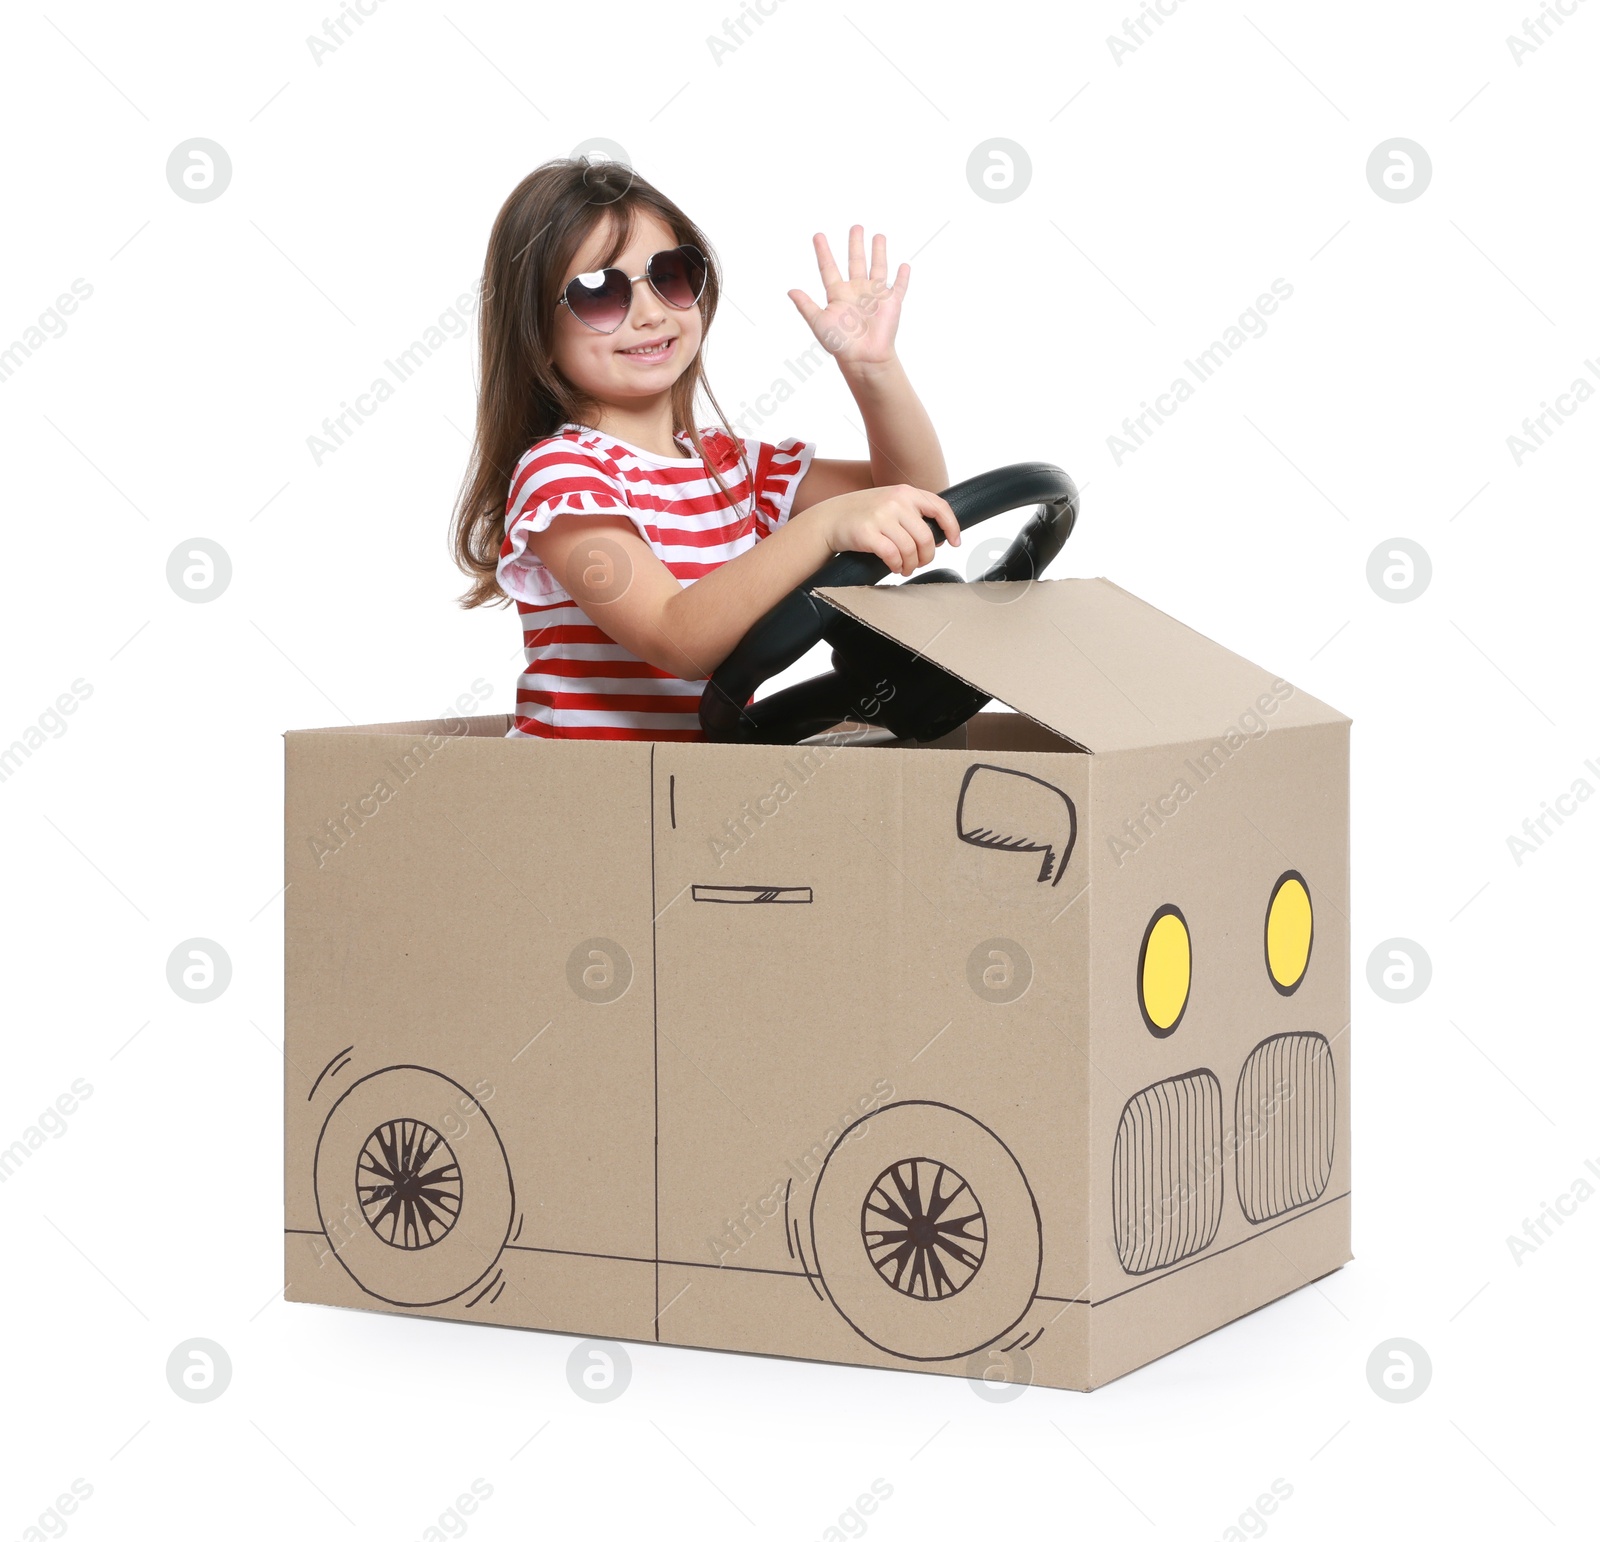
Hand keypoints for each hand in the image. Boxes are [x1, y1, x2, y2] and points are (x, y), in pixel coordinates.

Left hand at [787, 226, 907, 373]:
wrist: (864, 357)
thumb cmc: (840, 344)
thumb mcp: (819, 322)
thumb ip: (806, 306)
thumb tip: (790, 291)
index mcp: (838, 294)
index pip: (829, 267)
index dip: (823, 252)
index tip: (818, 236)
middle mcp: (856, 291)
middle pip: (855, 261)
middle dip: (855, 244)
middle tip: (856, 227)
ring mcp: (875, 296)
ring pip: (878, 267)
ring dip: (878, 252)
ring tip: (878, 236)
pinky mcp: (891, 303)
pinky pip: (899, 287)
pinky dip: (903, 277)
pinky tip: (904, 266)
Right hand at [813, 484, 959, 576]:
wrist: (830, 519)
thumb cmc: (863, 514)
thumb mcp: (890, 502)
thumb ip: (913, 512)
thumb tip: (940, 537)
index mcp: (905, 492)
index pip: (939, 507)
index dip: (952, 527)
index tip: (955, 542)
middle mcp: (896, 501)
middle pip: (926, 537)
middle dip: (927, 556)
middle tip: (920, 563)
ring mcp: (881, 516)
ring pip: (911, 549)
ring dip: (911, 564)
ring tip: (905, 568)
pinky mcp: (868, 533)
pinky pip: (893, 556)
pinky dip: (897, 565)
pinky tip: (894, 566)